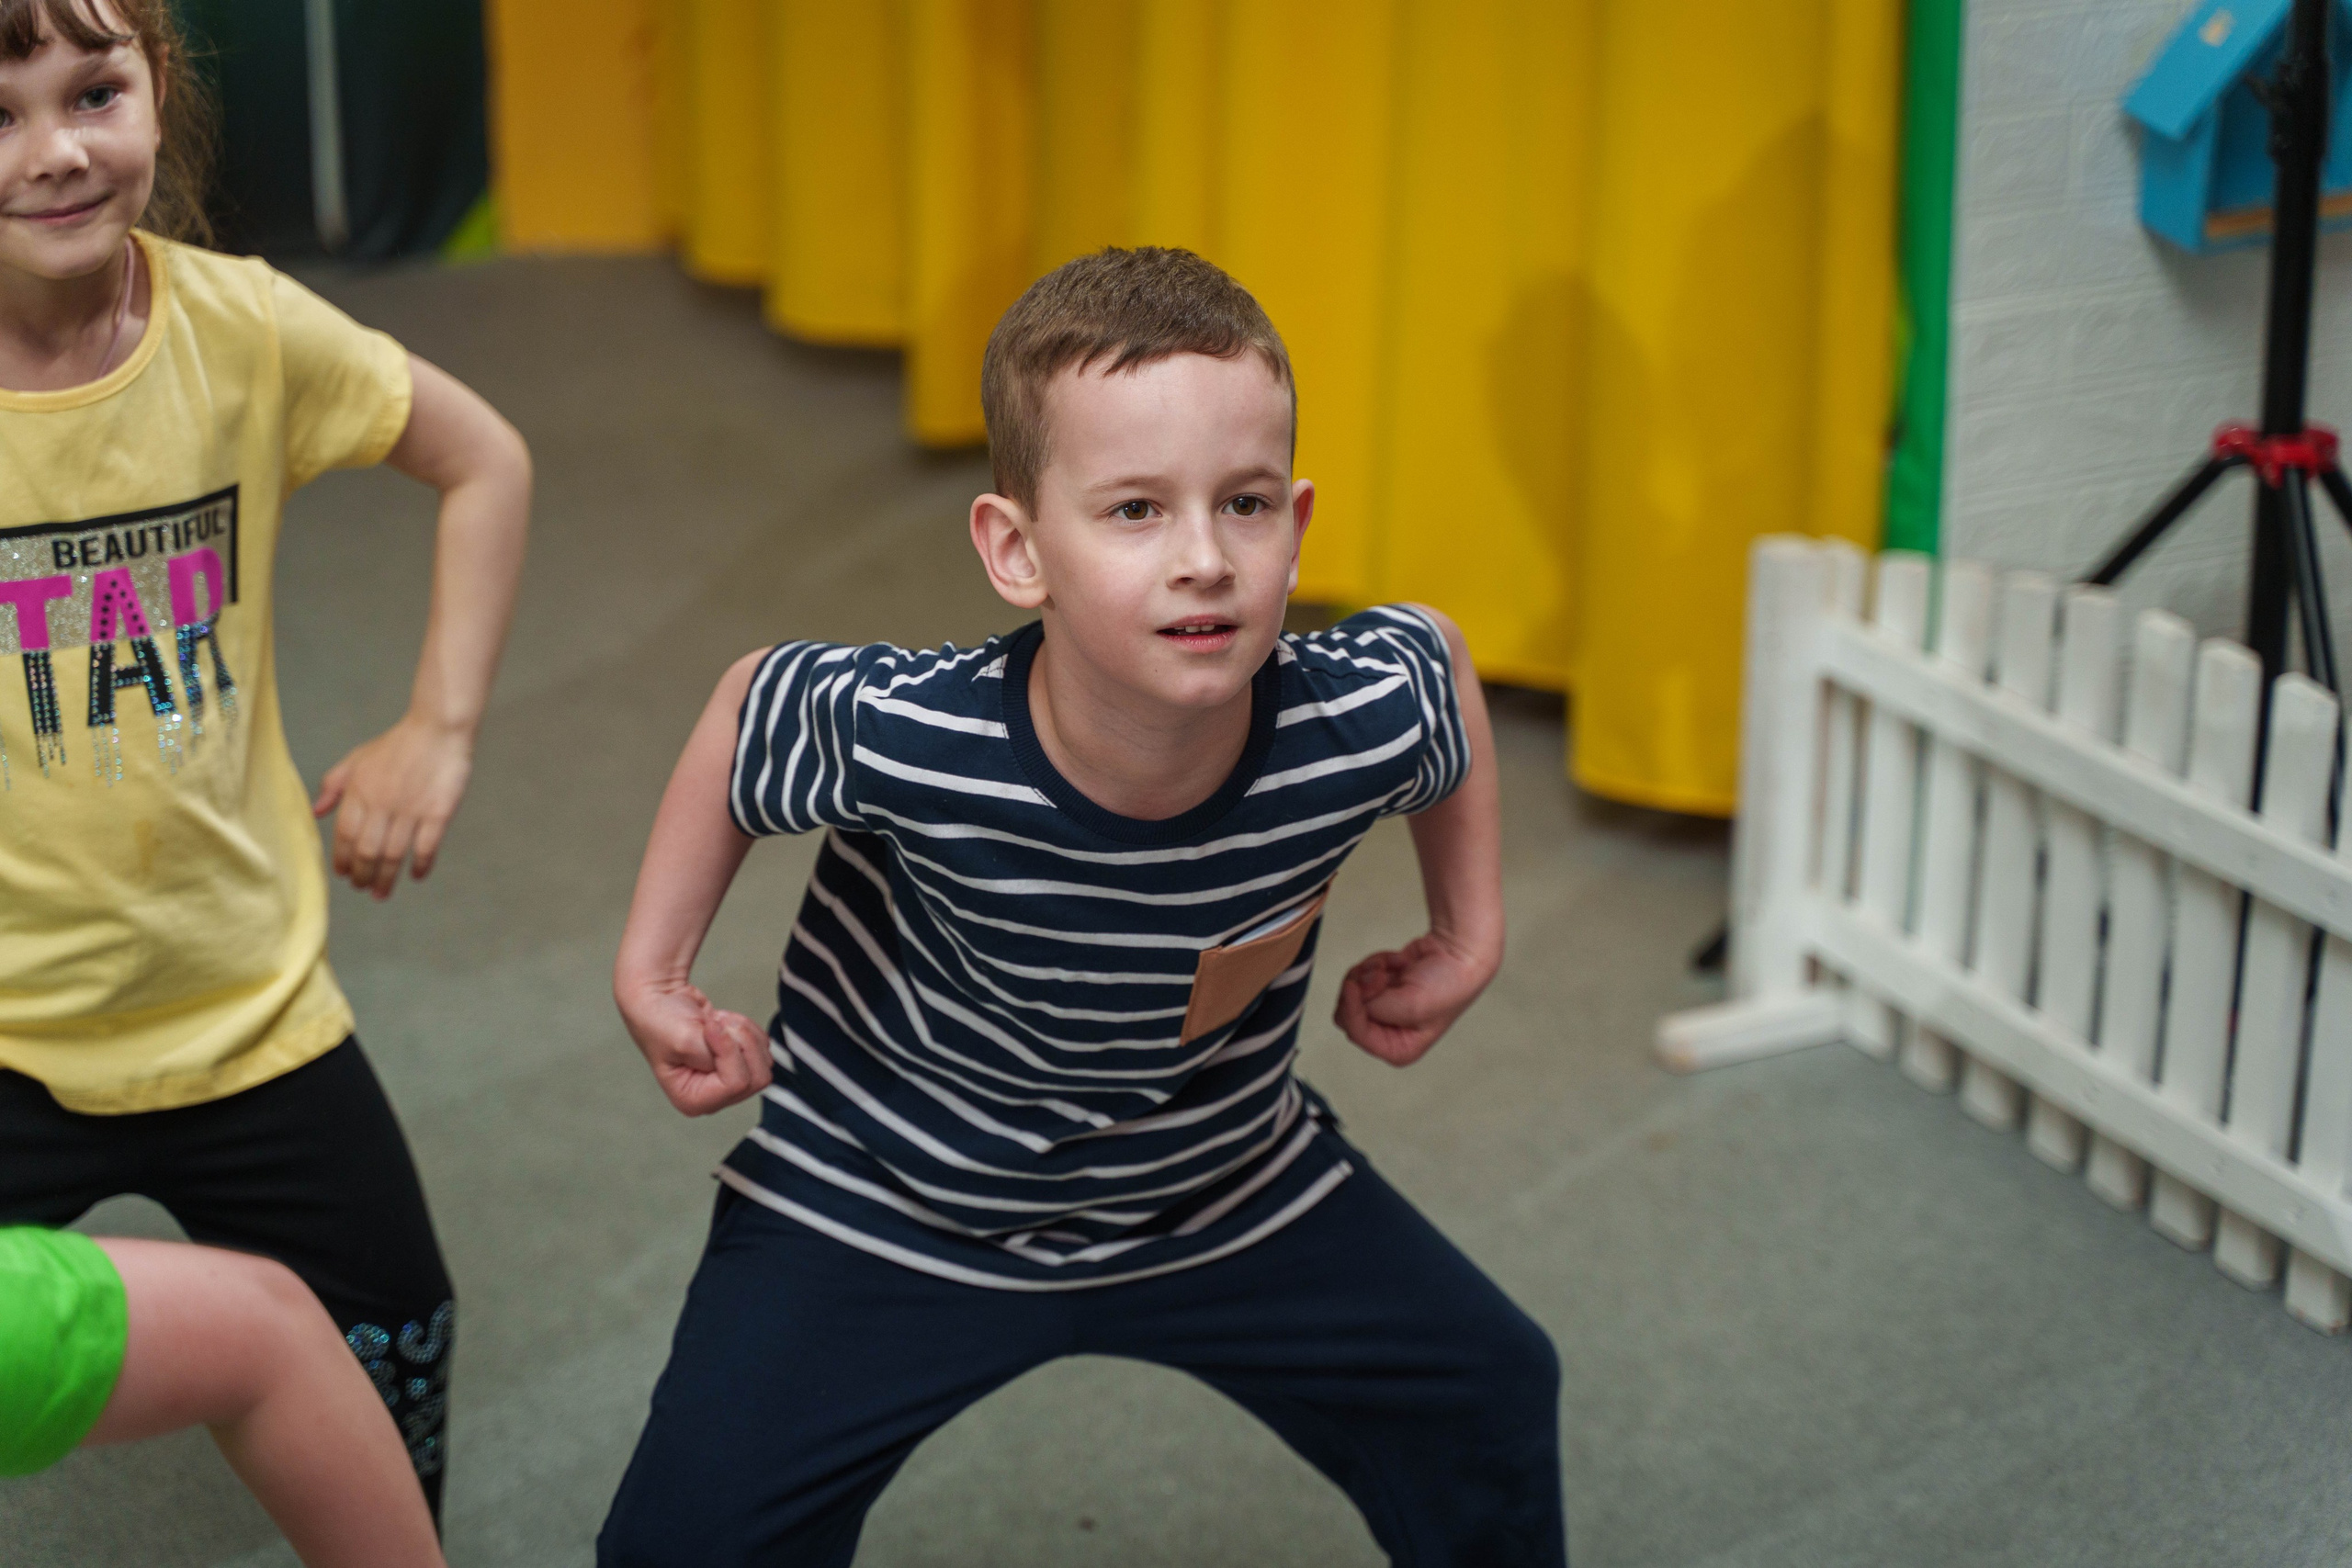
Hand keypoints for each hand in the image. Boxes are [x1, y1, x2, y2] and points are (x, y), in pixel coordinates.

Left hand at [311, 715, 473, 899]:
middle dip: (363, 875)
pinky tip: (416, 876)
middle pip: (368, 851)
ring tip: (382, 893)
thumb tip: (316, 812)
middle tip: (363, 889)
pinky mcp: (438, 812)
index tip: (344, 874)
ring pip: (394, 854)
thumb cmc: (398, 743)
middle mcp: (383, 804)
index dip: (342, 859)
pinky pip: (426, 847)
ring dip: (386, 878)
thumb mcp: (358, 758)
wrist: (438, 728)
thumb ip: (334, 785)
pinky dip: (421, 865)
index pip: (345, 835)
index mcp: (360, 791)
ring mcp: (411, 810)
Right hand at [617, 977, 772, 1115]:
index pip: (736, 1083)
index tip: (708, 1027)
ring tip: (714, 1023)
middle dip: (741, 1042)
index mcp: (693, 1101)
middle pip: (758, 1077)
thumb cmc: (662, 1022)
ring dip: (742, 1032)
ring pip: (764, 1061)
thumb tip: (741, 1050)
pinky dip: (746, 1028)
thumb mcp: (685, 1040)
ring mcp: (728, 1081)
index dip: (729, 1050)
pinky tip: (722, 1023)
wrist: (660, 1000)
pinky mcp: (739, 1062)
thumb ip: (715, 1053)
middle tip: (714, 1024)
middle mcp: (713, 1097)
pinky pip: (764, 1047)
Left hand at [1334, 930, 1498, 1065]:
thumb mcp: (1408, 1005)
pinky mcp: (1384, 986)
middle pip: (1347, 1012)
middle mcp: (1390, 1033)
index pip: (1356, 1033)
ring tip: (1395, 965)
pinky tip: (1400, 962)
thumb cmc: (1446, 984)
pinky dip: (1377, 963)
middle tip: (1380, 975)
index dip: (1351, 1008)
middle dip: (1360, 988)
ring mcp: (1385, 1008)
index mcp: (1399, 1050)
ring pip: (1352, 990)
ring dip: (1369, 972)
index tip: (1353, 985)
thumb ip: (1372, 1006)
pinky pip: (1362, 974)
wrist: (1461, 952)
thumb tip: (1350, 992)